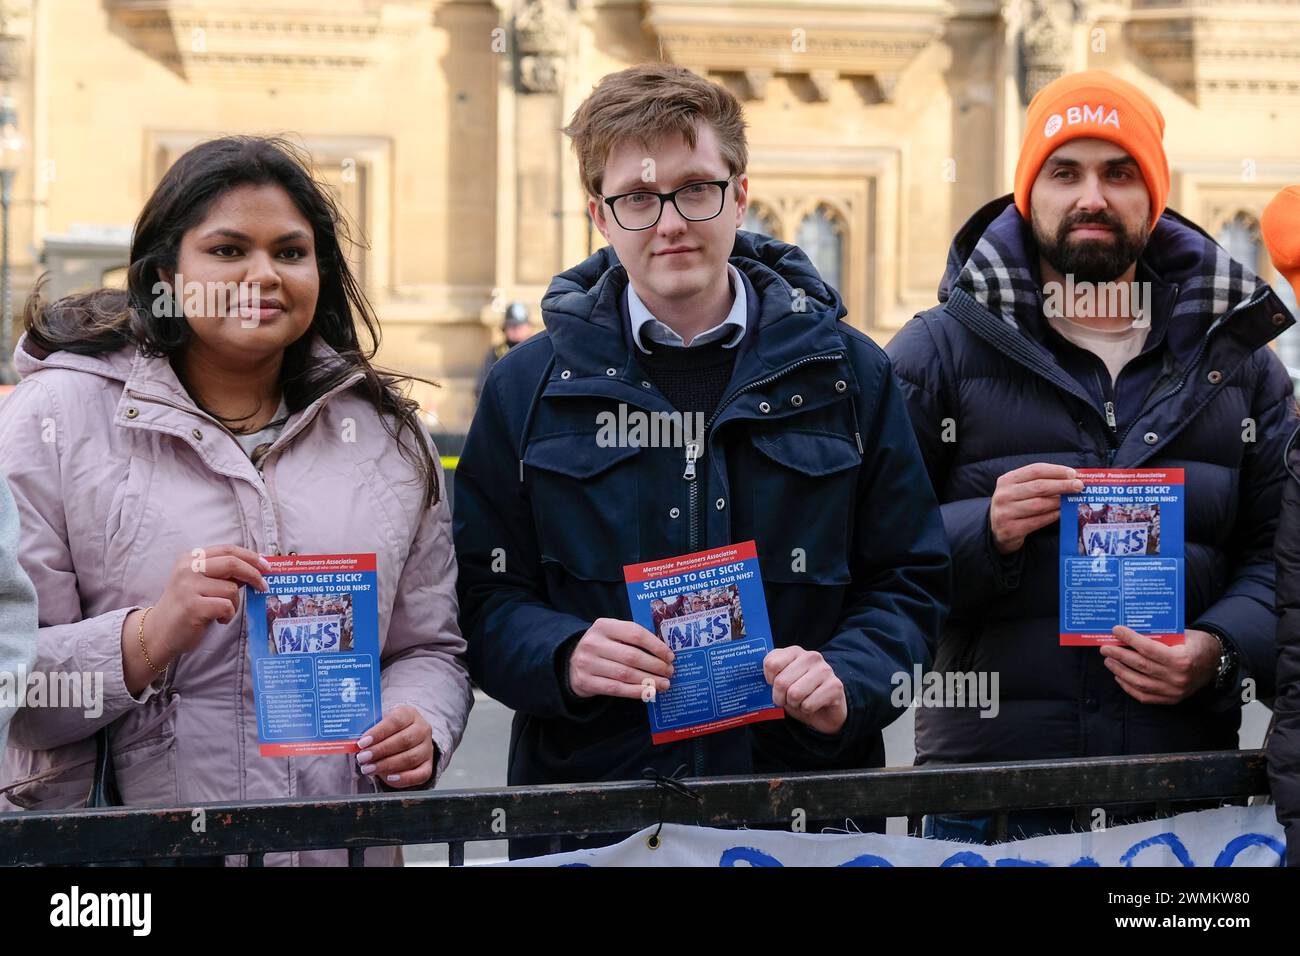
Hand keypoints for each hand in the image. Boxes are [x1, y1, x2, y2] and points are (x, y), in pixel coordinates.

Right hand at [122, 544, 270, 694]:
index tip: (266, 565)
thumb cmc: (185, 608)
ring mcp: (189, 587)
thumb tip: (255, 569)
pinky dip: (228, 615)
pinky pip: (227, 606)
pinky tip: (217, 620)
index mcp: (190, 559)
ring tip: (222, 612)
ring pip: (231, 589)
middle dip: (254, 574)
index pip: (227, 549)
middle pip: (232, 563)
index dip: (250, 556)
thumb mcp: (200, 584)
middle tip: (263, 586)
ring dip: (235, 604)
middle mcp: (188, 569)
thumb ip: (222, 574)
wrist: (157, 633)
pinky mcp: (193, 606)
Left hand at [357, 705, 435, 787]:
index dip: (378, 732)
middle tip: (362, 758)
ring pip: (410, 758)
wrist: (407, 736)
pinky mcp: (429, 764)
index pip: (395, 721)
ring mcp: (427, 747)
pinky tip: (389, 778)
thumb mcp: (381, 723)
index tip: (362, 743)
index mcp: (409, 714)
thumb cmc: (389, 730)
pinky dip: (404, 778)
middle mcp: (422, 729)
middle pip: (404, 740)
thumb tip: (353, 743)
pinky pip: (420, 774)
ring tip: (369, 769)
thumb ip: (370, 730)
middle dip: (380, 751)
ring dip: (387, 765)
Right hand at [567, 618, 674, 699]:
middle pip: (632, 656)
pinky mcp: (586, 682)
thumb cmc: (602, 647)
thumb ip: (632, 638)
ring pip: (625, 674)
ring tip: (664, 683)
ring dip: (649, 680)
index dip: (656, 646)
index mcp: (603, 625)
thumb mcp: (612, 634)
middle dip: (655, 665)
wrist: (571, 661)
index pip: (635, 634)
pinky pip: (616, 689)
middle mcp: (593, 642)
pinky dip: (636, 691)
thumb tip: (664, 652)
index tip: (670, 656)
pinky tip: (649, 692)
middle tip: (670, 671)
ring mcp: (587, 663)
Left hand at [764, 646, 846, 734]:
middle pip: (781, 682)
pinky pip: (808, 704)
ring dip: (794, 704)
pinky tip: (814, 705)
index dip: (769, 680)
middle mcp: (811, 656)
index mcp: (794, 651)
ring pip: (795, 694)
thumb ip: (769, 676)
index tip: (774, 684)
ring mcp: (825, 670)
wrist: (826, 710)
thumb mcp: (781, 681)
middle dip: (780, 697)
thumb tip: (749, 680)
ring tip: (801, 701)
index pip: (771, 663)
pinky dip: (807, 710)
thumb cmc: (799, 694)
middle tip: (786, 699)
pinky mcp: (835, 686)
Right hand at [990, 463, 1083, 554]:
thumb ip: (1039, 482)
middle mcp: (1004, 495)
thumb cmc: (1014, 506)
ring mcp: (1005, 513)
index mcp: (1006, 480)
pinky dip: (1052, 516)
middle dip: (1062, 485)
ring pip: (1039, 504)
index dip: (1056, 470)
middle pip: (1039, 486)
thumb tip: (1070, 479)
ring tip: (1071, 500)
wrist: (996, 530)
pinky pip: (1037, 521)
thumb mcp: (1019, 490)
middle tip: (1079, 486)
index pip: (1035, 470)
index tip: (1073, 473)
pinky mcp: (1010, 529)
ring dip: (1059, 502)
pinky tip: (1061, 513)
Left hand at [1099, 626, 1219, 704]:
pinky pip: (1144, 696)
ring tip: (1109, 661)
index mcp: (1181, 659)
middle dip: (1119, 655)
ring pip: (1139, 682)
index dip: (1129, 639)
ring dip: (1120, 671)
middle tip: (1105, 648)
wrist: (1214, 664)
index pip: (1148, 649)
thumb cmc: (1195, 645)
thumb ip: (1160, 635)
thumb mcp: (1182, 635)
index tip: (1116, 630)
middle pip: (1140, 665)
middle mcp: (1177, 677)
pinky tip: (1119, 677)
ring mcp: (1173, 691)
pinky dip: (1128, 686)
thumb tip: (1131, 631)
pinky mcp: (1171, 699)